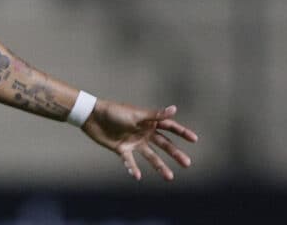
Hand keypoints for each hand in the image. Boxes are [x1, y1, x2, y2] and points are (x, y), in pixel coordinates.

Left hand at [82, 102, 197, 181]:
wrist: (92, 117)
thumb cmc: (114, 112)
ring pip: (150, 156)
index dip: (182, 132)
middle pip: (163, 144)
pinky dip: (133, 168)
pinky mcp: (122, 149)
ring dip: (160, 166)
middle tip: (187, 164)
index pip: (169, 127)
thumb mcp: (135, 114)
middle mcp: (143, 132)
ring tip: (170, 177)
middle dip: (175, 153)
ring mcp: (134, 142)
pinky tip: (138, 176)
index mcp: (148, 121)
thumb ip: (154, 115)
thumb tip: (174, 109)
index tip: (194, 139)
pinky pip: (130, 161)